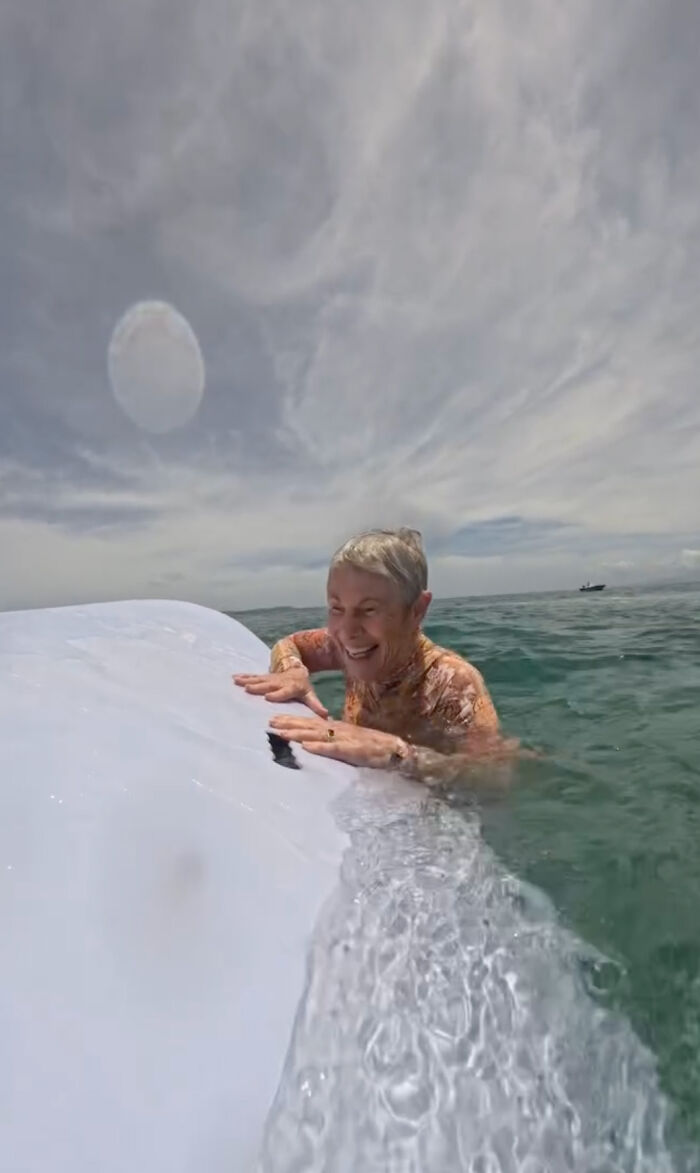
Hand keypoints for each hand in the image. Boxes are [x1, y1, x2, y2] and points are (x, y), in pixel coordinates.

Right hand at [232, 666, 328, 717]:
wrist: (297, 670)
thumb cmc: (303, 687)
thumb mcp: (310, 694)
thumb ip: (316, 705)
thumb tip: (326, 715)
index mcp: (291, 688)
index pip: (284, 692)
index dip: (277, 694)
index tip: (268, 697)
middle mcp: (279, 682)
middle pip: (269, 684)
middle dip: (259, 687)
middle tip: (248, 689)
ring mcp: (271, 678)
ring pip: (259, 679)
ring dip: (248, 681)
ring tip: (237, 682)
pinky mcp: (264, 676)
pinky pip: (253, 677)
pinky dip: (244, 677)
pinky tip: (234, 678)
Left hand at [268, 714, 400, 768]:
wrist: (394, 749)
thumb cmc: (372, 747)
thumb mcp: (348, 741)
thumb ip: (332, 740)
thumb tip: (314, 740)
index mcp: (336, 728)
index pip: (310, 722)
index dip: (292, 720)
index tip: (274, 719)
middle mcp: (338, 731)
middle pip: (309, 726)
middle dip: (289, 723)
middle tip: (269, 722)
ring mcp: (345, 739)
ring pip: (317, 735)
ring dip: (298, 733)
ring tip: (281, 733)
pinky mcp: (352, 751)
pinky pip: (333, 749)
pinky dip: (320, 747)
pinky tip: (306, 747)